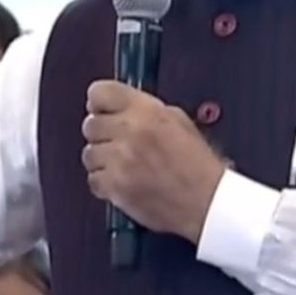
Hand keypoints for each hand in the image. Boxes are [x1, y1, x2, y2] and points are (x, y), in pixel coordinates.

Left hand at [81, 81, 227, 244]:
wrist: (206, 202)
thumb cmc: (197, 166)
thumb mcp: (179, 122)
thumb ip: (145, 111)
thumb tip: (120, 108)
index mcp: (146, 111)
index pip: (100, 92)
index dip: (98, 102)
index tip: (101, 109)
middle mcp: (130, 131)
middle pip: (90, 124)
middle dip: (102, 134)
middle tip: (117, 143)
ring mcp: (120, 159)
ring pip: (88, 154)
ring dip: (102, 160)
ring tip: (124, 167)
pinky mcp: (114, 186)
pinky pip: (93, 179)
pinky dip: (104, 183)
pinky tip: (123, 182)